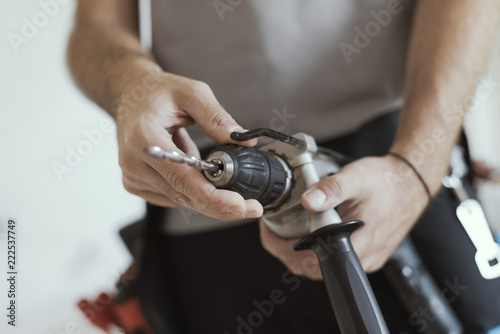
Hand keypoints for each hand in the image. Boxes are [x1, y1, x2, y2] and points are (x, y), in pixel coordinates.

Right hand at [116, 70, 262, 220]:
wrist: (130, 94)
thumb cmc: (159, 92)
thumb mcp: (193, 93)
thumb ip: (218, 118)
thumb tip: (245, 141)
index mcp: (144, 137)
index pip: (182, 177)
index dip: (213, 197)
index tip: (239, 205)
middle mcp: (133, 161)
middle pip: (183, 196)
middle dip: (220, 205)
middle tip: (251, 207)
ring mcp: (132, 175)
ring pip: (180, 199)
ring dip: (204, 190)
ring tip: (203, 158)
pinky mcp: (134, 183)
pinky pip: (171, 196)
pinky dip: (189, 187)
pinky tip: (188, 165)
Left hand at [260, 155, 428, 277]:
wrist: (412, 183)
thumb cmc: (387, 181)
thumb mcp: (356, 178)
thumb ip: (331, 189)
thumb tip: (308, 201)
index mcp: (355, 245)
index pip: (308, 263)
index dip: (282, 250)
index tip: (270, 233)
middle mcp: (362, 259)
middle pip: (311, 268)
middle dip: (286, 251)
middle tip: (274, 230)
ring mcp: (366, 258)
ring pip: (323, 266)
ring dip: (302, 251)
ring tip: (288, 230)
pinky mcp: (369, 254)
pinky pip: (337, 259)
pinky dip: (319, 249)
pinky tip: (314, 232)